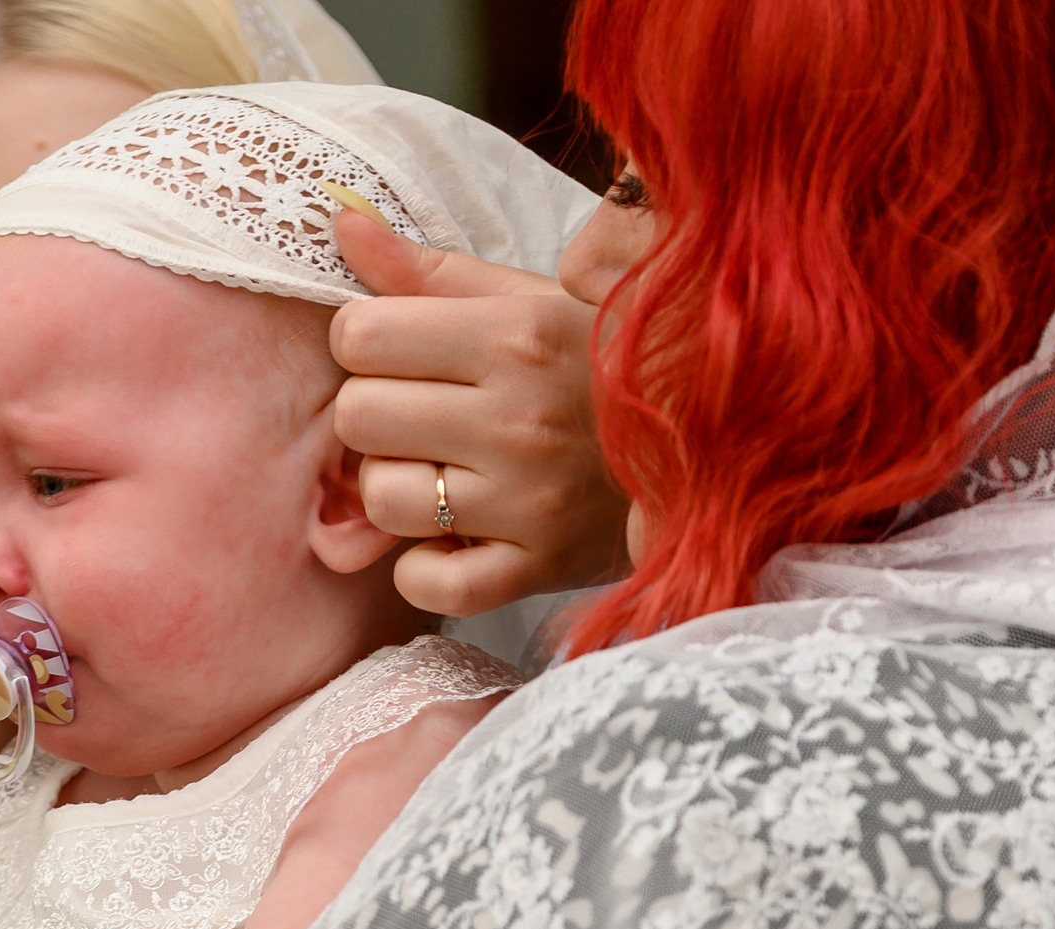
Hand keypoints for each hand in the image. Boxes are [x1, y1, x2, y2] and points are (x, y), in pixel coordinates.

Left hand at [329, 209, 631, 616]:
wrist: (713, 447)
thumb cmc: (601, 368)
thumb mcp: (529, 301)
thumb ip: (429, 270)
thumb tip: (341, 221)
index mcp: (516, 336)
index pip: (359, 335)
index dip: (366, 343)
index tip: (403, 354)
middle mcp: (519, 418)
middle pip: (357, 417)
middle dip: (376, 414)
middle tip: (422, 416)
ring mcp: (527, 502)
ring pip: (381, 499)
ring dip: (397, 489)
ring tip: (444, 473)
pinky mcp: (535, 569)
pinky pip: (426, 582)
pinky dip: (423, 568)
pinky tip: (453, 537)